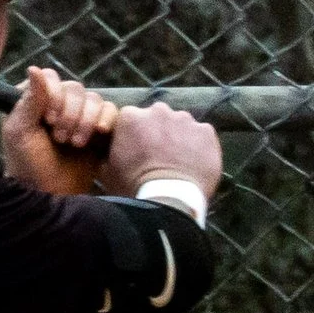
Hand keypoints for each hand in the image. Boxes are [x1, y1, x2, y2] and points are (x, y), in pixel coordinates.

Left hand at [2, 66, 118, 194]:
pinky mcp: (99, 130)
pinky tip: (97, 136)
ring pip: (94, 99)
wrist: (49, 194)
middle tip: (61, 138)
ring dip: (85, 121)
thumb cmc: (28, 164)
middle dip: (70, 114)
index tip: (48, 120)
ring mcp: (80, 116)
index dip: (54, 96)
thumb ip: (29, 100)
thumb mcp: (20, 131)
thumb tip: (34, 68)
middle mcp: (60, 103)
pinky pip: (111, 111)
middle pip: (75, 88)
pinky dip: (106, 121)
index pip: (52, 78)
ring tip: (75, 144)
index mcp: (36, 99)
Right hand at [106, 100, 222, 200]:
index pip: (132, 119)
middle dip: (157, 133)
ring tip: (178, 162)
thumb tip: (107, 150)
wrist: (168, 202)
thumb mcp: (107, 171)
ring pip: (181, 125)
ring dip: (179, 138)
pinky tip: (194, 164)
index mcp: (130, 116)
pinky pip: (202, 135)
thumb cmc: (134, 188)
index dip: (134, 136)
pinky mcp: (206, 132)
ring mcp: (185, 120)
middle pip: (157, 118)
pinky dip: (199, 146)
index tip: (137, 152)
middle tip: (158, 157)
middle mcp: (158, 110)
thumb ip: (107, 151)